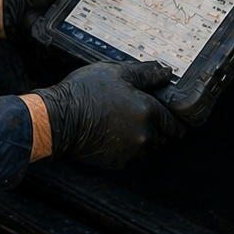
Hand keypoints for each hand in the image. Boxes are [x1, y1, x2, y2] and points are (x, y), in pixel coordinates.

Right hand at [32, 61, 184, 168]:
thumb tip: (166, 73)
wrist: (60, 119)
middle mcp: (143, 134)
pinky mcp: (116, 161)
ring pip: (145, 147)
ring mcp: (130, 151)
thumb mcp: (117, 72)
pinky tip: (111, 134)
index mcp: (147, 111)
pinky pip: (129, 156)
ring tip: (121, 124)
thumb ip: (147, 73)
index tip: (173, 121)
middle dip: (156, 128)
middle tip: (139, 116)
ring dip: (140, 139)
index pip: (173, 122)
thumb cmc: (85, 92)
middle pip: (161, 136)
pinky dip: (125, 148)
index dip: (173, 121)